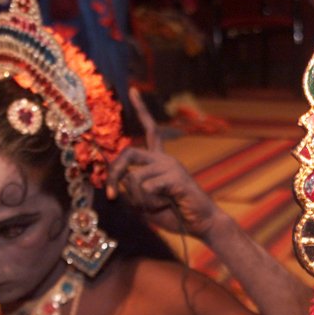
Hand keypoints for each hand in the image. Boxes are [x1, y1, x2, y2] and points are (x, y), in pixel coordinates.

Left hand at [106, 88, 219, 235]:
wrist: (202, 224)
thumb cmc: (174, 214)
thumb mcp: (145, 203)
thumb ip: (130, 191)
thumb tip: (117, 180)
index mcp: (160, 160)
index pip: (150, 130)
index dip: (141, 110)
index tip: (132, 90)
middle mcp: (165, 158)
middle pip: (128, 153)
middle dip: (113, 174)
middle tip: (111, 196)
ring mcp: (171, 166)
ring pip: (134, 178)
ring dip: (137, 200)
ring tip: (155, 206)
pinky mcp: (176, 177)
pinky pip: (147, 187)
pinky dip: (150, 202)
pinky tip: (166, 204)